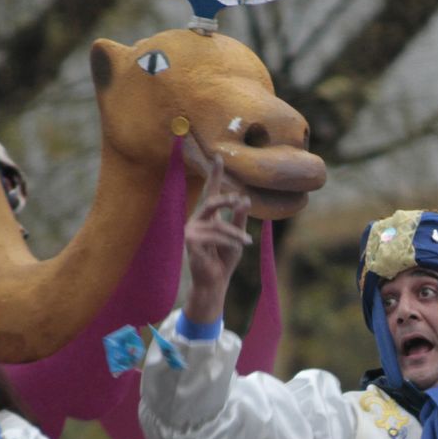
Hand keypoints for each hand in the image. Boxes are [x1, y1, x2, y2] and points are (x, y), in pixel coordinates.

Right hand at [183, 156, 250, 323]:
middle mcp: (197, 220)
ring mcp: (191, 230)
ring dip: (235, 233)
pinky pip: (215, 235)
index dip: (214, 175)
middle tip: (240, 199)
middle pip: (210, 201)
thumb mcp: (237, 236)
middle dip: (225, 199)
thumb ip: (238, 219)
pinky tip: (240, 246)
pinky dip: (230, 240)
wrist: (215, 281)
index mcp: (208, 217)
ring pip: (218, 223)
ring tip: (246, 243)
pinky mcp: (191, 241)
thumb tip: (245, 199)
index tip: (219, 157)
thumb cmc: (224, 259)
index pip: (210, 192)